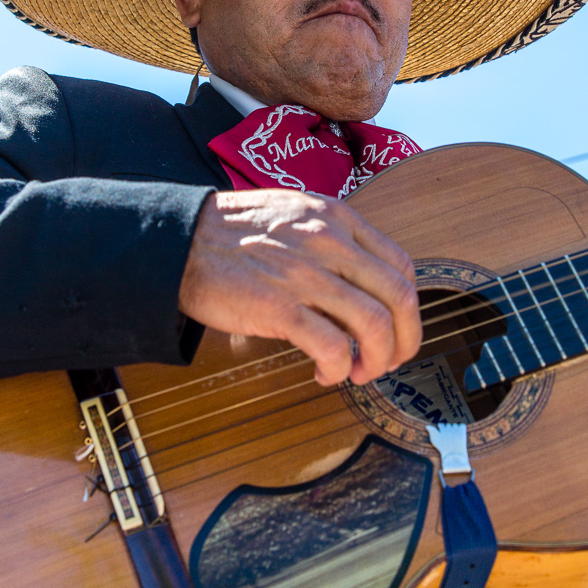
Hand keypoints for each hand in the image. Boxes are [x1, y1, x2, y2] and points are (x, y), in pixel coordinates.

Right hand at [179, 190, 420, 386]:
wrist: (180, 240)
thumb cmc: (232, 233)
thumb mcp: (294, 214)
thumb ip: (331, 240)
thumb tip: (360, 285)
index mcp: (336, 218)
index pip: (400, 265)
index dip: (407, 307)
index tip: (396, 328)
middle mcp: (329, 242)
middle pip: (399, 297)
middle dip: (406, 340)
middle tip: (392, 360)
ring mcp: (305, 274)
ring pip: (374, 325)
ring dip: (378, 360)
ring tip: (360, 372)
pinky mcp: (279, 307)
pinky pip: (333, 346)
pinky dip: (340, 369)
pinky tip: (327, 373)